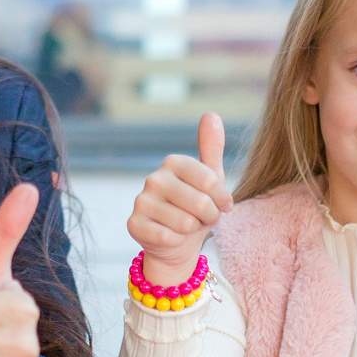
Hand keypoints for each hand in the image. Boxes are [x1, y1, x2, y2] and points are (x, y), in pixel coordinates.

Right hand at [127, 112, 231, 286]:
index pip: (212, 182)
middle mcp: (154, 178)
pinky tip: (171, 237)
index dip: (222, 200)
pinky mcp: (133, 224)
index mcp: (173, 162)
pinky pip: (169, 237)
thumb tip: (211, 114)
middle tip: (203, 218)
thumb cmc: (197, 209)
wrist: (177, 243)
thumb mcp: (211, 178)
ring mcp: (141, 201)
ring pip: (185, 223)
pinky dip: (177, 242)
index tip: (220, 204)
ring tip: (187, 227)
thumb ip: (211, 148)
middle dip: (209, 217)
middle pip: (200, 203)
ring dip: (193, 231)